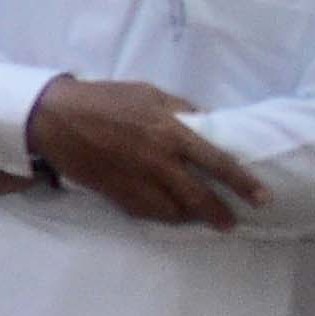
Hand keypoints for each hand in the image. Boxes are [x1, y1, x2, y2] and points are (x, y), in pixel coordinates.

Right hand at [25, 76, 268, 230]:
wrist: (53, 117)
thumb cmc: (103, 99)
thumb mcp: (148, 93)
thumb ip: (181, 109)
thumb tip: (206, 123)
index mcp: (171, 133)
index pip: (217, 163)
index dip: (242, 183)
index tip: (261, 198)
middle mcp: (158, 162)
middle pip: (198, 196)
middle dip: (219, 213)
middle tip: (231, 222)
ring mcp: (136, 181)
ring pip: (173, 210)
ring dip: (189, 216)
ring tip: (199, 218)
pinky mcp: (115, 193)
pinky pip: (146, 212)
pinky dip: (161, 216)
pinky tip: (168, 214)